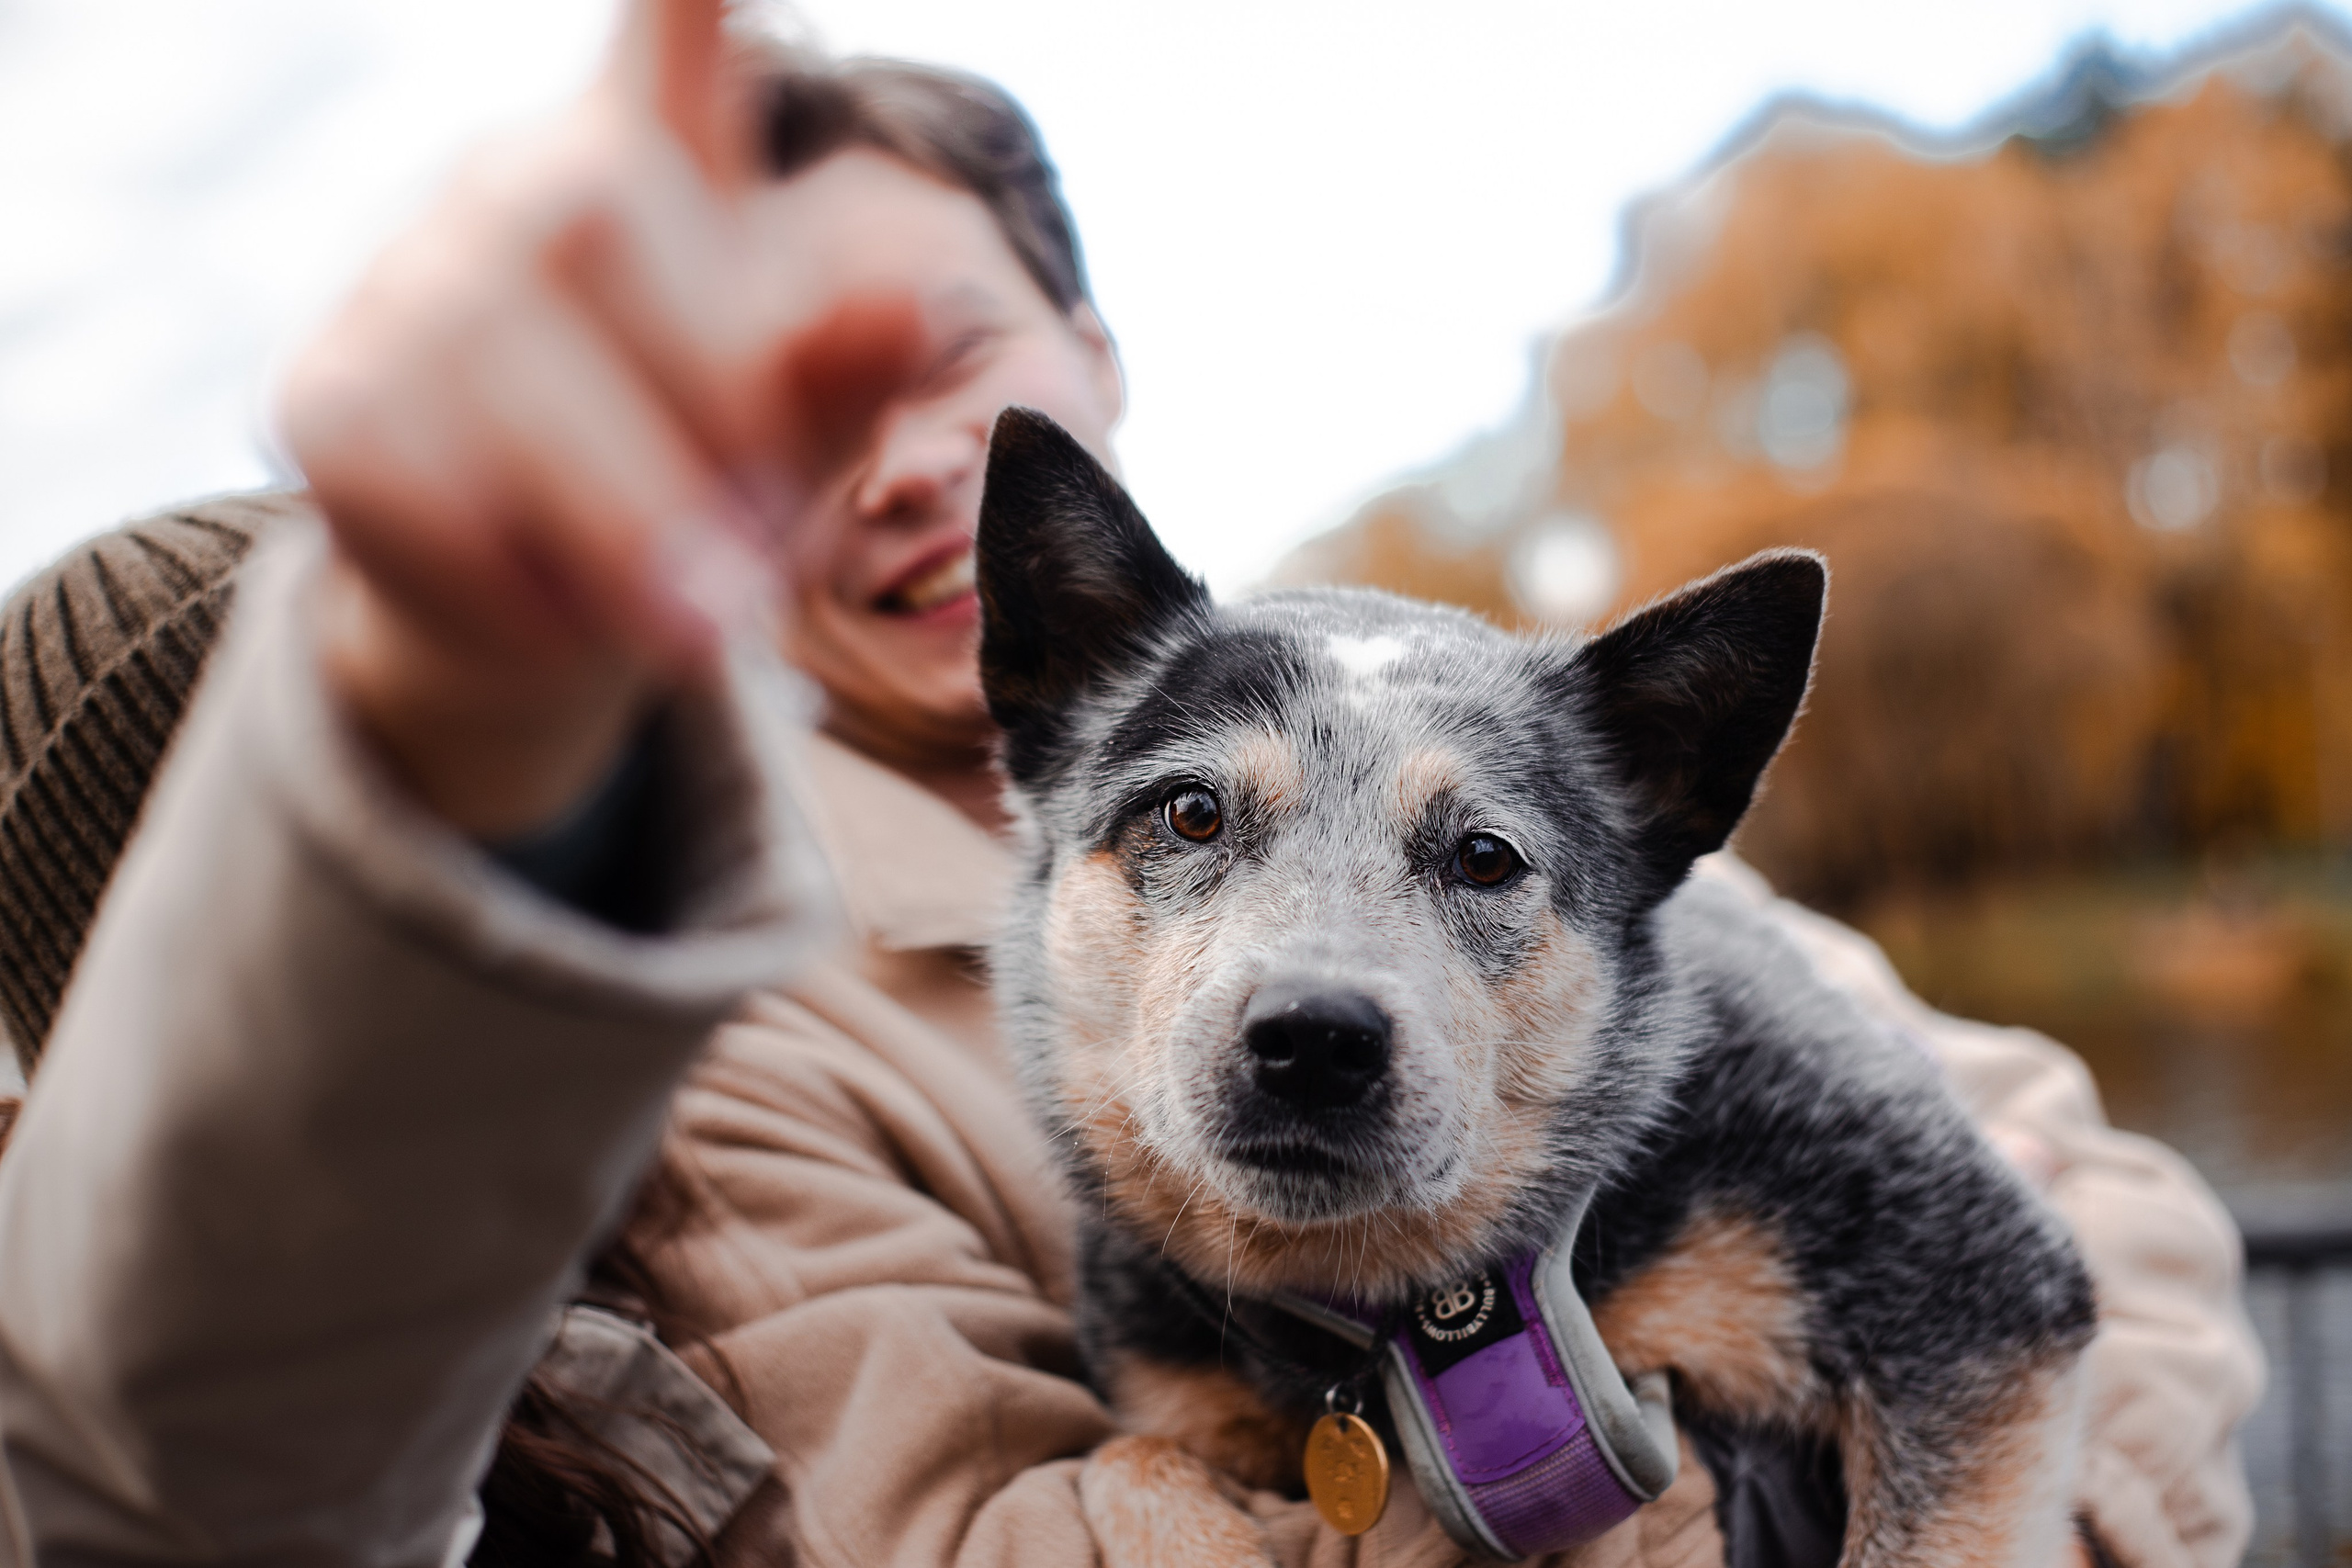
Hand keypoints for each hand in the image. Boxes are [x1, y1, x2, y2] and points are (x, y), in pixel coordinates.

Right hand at [282, 0, 921, 836]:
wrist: (553, 619)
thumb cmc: (702, 492)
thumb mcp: (795, 435)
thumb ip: (844, 368)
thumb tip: (918, 295)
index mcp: (668, 169)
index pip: (670, 34)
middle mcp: (525, 183)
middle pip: (590, 214)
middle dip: (696, 403)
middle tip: (758, 560)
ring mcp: (411, 277)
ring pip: (493, 360)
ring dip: (619, 524)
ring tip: (689, 614)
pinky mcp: (328, 393)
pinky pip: (417, 482)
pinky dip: (515, 580)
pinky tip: (549, 597)